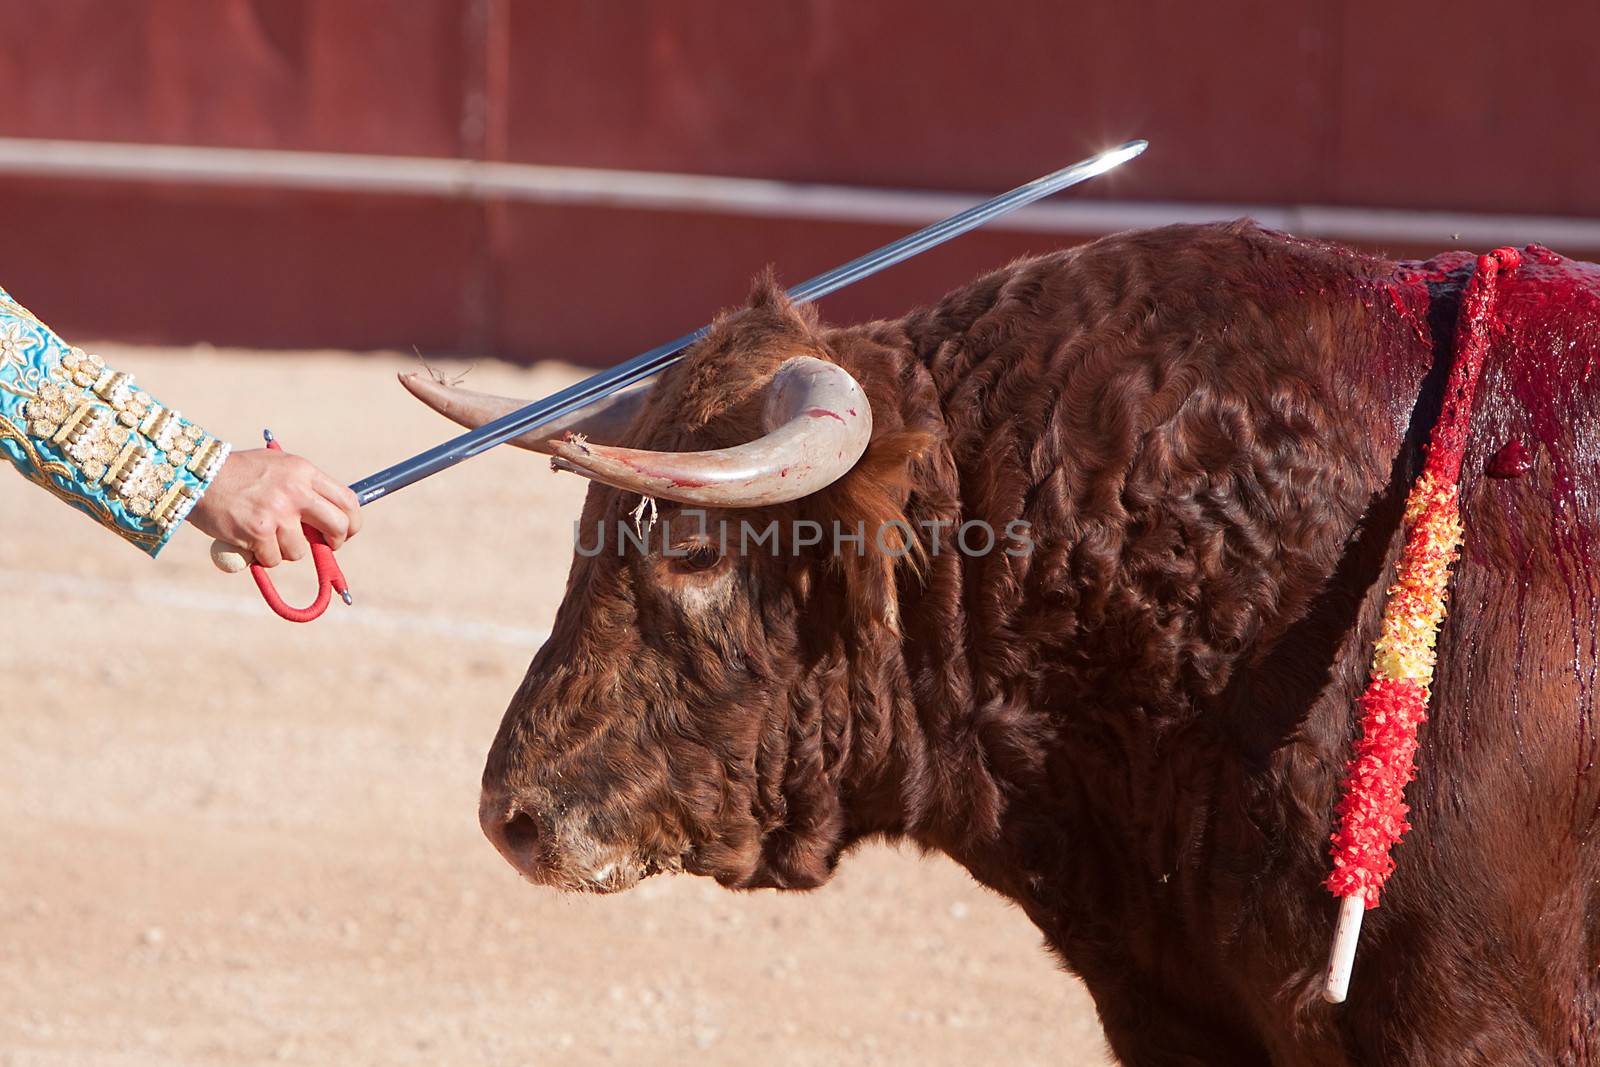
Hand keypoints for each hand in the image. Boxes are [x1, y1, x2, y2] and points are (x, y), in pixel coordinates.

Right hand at [188, 449, 361, 566]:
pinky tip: (249, 539)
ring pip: (300, 550)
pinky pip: (273, 558)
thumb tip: (331, 519)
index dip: (353, 522)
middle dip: (334, 542)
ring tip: (265, 533)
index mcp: (304, 471)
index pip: (348, 500)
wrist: (198, 476)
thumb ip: (305, 488)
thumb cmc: (239, 474)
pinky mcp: (258, 532)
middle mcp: (296, 491)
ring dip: (284, 550)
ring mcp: (278, 513)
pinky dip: (262, 556)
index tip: (346, 532)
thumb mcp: (279, 468)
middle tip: (324, 545)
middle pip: (338, 527)